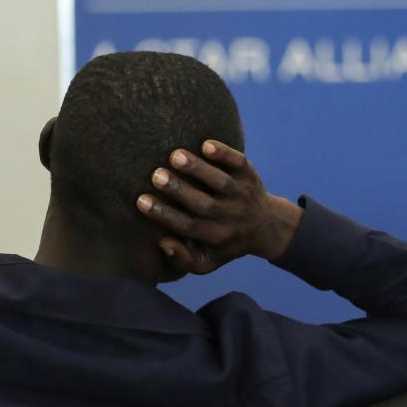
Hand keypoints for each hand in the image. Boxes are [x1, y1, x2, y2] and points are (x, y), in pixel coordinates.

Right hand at [136, 140, 301, 274]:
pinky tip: (206, 145)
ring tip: (175, 156)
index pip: (188, 226)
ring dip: (199, 169)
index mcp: (217, 237)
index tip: (141, 200)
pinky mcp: (249, 174)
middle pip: (204, 205)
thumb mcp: (207, 261)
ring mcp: (242, 194)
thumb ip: (183, 259)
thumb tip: (163, 242)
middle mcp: (231, 216)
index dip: (164, 214)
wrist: (266, 225)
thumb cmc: (224, 241)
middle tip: (156, 175)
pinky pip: (239, 164)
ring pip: (220, 182)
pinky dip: (225, 154)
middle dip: (179, 190)